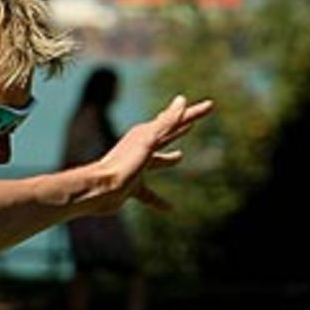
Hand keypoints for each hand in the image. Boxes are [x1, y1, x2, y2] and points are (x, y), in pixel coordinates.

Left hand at [79, 94, 214, 216]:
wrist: (98, 190)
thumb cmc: (123, 164)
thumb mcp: (149, 141)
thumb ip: (166, 122)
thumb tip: (182, 100)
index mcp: (147, 133)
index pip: (176, 120)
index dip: (194, 112)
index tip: (210, 105)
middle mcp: (141, 148)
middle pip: (167, 135)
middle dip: (181, 127)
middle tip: (193, 120)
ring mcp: (137, 168)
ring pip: (157, 161)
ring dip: (169, 158)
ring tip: (181, 156)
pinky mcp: (131, 188)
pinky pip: (149, 195)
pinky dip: (159, 201)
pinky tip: (170, 209)